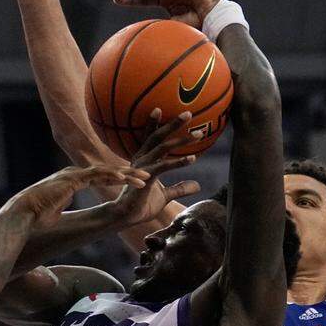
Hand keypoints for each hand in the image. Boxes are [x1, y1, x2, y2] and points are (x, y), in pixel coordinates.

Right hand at [14, 165, 149, 229]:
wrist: (22, 215)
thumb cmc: (35, 216)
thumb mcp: (53, 208)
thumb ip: (62, 202)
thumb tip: (66, 202)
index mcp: (71, 180)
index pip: (100, 176)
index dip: (118, 178)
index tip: (133, 181)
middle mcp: (73, 174)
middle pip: (107, 171)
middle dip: (128, 174)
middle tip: (147, 176)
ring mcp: (72, 175)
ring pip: (106, 171)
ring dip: (127, 174)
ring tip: (145, 178)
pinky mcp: (71, 179)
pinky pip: (95, 175)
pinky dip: (111, 176)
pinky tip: (125, 178)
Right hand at [110, 109, 202, 225]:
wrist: (127, 217)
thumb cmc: (142, 205)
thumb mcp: (166, 196)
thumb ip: (180, 188)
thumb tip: (196, 185)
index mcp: (143, 160)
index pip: (150, 138)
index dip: (154, 123)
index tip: (160, 108)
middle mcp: (142, 159)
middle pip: (158, 137)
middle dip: (172, 124)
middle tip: (189, 113)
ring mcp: (143, 167)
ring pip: (163, 147)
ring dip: (181, 139)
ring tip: (198, 134)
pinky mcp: (146, 177)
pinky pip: (165, 166)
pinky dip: (180, 161)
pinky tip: (193, 158)